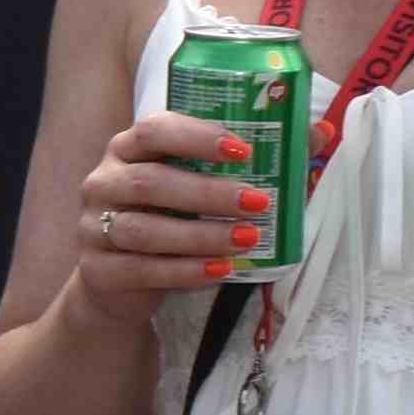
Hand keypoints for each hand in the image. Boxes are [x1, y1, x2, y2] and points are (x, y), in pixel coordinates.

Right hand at [71, 113, 279, 324]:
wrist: (119, 284)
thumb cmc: (170, 221)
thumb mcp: (202, 187)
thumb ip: (254, 163)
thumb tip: (319, 132)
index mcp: (128, 149)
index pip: (154, 130)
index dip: (197, 137)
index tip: (243, 149)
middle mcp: (103, 182)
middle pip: (149, 182)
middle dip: (208, 192)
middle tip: (259, 201)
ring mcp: (93, 227)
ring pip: (143, 229)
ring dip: (200, 235)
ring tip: (247, 239)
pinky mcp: (96, 269)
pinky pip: (141, 269)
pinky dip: (185, 271)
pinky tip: (221, 271)